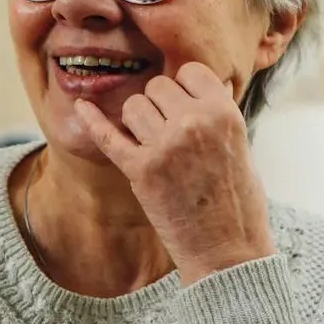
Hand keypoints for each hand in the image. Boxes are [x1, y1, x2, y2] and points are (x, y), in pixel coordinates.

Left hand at [74, 62, 275, 284]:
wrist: (227, 252)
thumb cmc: (238, 203)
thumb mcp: (242, 148)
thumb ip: (222, 114)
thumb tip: (212, 81)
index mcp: (224, 113)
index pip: (189, 71)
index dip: (184, 88)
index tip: (184, 106)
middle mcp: (194, 123)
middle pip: (157, 86)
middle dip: (159, 105)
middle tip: (170, 134)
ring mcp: (164, 146)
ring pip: (134, 106)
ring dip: (139, 121)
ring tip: (155, 146)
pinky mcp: (141, 171)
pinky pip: (108, 136)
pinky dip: (92, 121)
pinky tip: (82, 109)